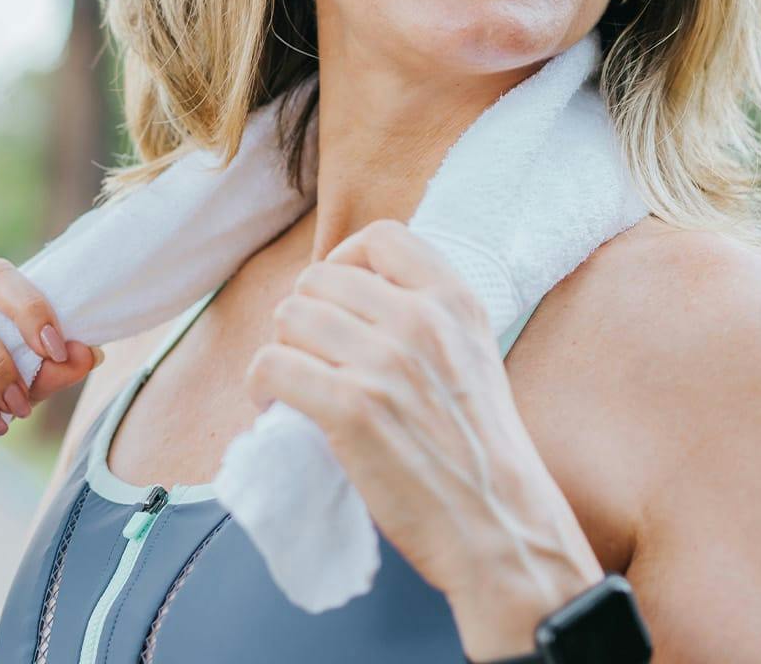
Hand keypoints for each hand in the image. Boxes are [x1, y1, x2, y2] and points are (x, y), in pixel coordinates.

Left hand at [244, 220, 598, 608]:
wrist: (499, 524)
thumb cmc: (481, 448)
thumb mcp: (476, 352)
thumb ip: (429, 315)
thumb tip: (354, 294)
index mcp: (455, 301)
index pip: (381, 236)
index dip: (345, 260)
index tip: (338, 297)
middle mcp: (421, 320)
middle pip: (319, 278)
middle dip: (305, 313)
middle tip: (312, 354)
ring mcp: (385, 363)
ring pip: (289, 317)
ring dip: (282, 348)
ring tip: (294, 381)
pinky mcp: (351, 409)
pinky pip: (272, 364)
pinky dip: (261, 383)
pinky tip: (275, 403)